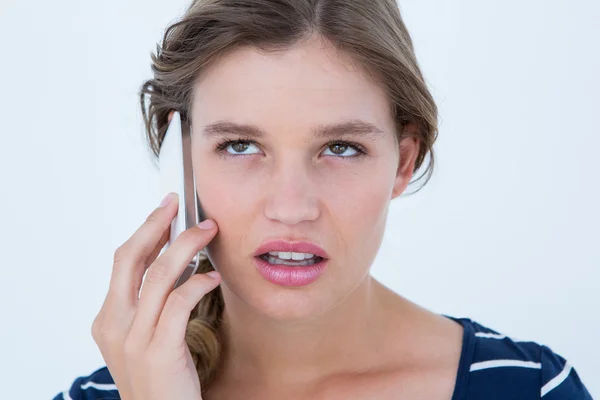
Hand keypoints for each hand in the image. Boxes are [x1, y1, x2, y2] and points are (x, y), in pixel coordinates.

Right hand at [91, 192, 220, 399]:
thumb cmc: (162, 379)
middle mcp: (114, 326)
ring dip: (186, 247)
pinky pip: (179, 303)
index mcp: (108, 320)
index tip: (164, 211)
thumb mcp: (146, 338)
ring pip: (158, 276)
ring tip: (208, 232)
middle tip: (177, 204)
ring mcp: (132, 340)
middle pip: (130, 260)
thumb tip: (174, 260)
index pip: (123, 263)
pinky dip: (198, 284)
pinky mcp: (157, 352)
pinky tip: (213, 278)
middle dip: (156, 226)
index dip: (144, 231)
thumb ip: (152, 304)